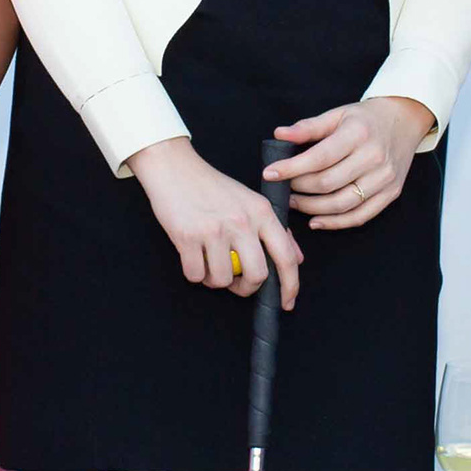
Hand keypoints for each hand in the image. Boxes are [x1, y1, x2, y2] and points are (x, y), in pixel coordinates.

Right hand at [132, 137, 303, 307]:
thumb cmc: (212, 186)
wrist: (174, 167)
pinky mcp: (187, 236)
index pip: (286, 257)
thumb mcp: (251, 201)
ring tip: (209, 261)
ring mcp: (214, 230)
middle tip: (237, 282)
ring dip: (215, 279)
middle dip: (246, 288)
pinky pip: (196, 275)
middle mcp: (242, 221)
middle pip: (256, 275)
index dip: (290, 286)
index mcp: (261, 212)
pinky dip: (194, 273)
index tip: (287, 302)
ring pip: (223, 279)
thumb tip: (296, 258)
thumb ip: (275, 229)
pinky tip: (193, 256)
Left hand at [265, 96, 432, 230]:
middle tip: (283, 188)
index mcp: (358, 133)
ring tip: (295, 202)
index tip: (270, 173)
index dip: (292, 168)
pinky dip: (336, 223)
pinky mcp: (392, 193)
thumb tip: (279, 135)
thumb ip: (308, 127)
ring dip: (313, 208)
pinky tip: (316, 220)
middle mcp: (374, 157)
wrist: (405, 120)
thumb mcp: (337, 114)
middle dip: (299, 189)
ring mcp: (385, 178)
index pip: (320, 157)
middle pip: (328, 183)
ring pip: (343, 204)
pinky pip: (360, 216)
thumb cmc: (366, 118)